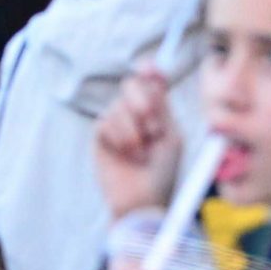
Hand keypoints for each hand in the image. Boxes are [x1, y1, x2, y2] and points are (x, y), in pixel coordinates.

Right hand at [92, 62, 179, 218]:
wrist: (143, 201)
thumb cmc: (163, 173)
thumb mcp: (171, 137)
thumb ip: (162, 106)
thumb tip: (155, 75)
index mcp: (157, 111)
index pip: (150, 82)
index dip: (149, 70)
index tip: (149, 68)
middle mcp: (135, 113)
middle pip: (131, 85)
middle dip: (142, 101)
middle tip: (153, 127)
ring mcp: (116, 124)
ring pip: (118, 106)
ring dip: (133, 131)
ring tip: (141, 154)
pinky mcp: (100, 137)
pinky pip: (104, 122)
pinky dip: (119, 139)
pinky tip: (125, 156)